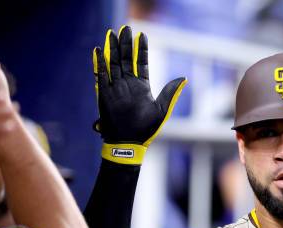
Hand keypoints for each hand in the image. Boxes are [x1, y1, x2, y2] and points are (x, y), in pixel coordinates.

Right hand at [93, 26, 186, 163]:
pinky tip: (98, 50)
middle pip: (126, 59)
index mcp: (142, 86)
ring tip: (112, 33)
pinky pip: (100, 75)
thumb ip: (170, 92)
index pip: (142, 62)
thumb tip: (184, 78)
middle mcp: (128, 84)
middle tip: (125, 29)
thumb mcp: (162, 109)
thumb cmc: (147, 129)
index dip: (142, 49)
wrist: (128, 142)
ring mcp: (116, 88)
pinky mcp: (104, 93)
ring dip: (112, 49)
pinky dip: (99, 63)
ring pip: (113, 63)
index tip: (142, 35)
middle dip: (125, 44)